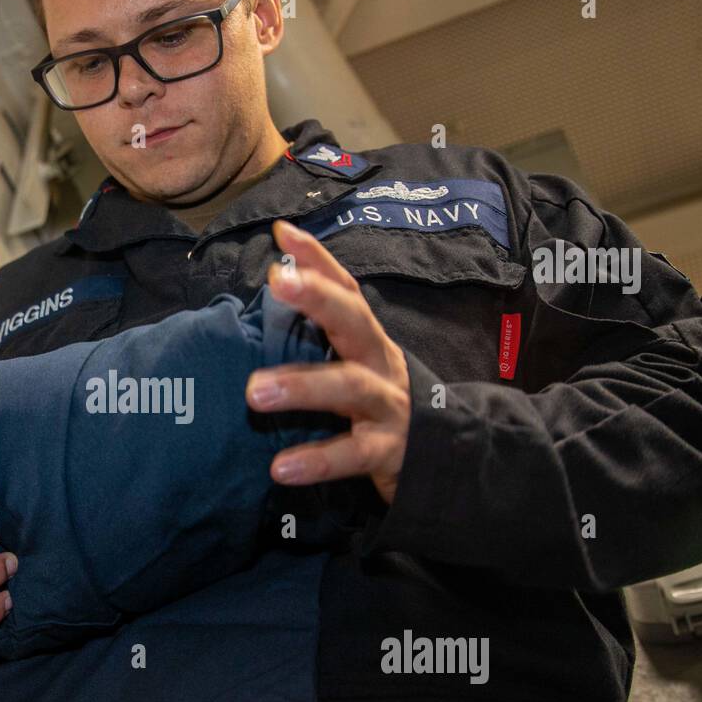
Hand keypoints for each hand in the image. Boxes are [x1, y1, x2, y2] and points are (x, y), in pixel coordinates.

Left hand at [245, 219, 411, 505]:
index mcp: (367, 341)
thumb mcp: (357, 365)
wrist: (447, 460)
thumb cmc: (380, 405)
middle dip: (317, 297)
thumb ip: (322, 336)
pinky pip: (351, 455)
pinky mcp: (388, 451)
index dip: (318, 260)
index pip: (345, 291)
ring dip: (301, 386)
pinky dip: (316, 461)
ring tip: (254, 392)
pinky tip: (280, 468)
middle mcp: (379, 364)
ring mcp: (387, 406)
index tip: (282, 233)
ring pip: (349, 387)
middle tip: (275, 281)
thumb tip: (272, 289)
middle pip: (354, 321)